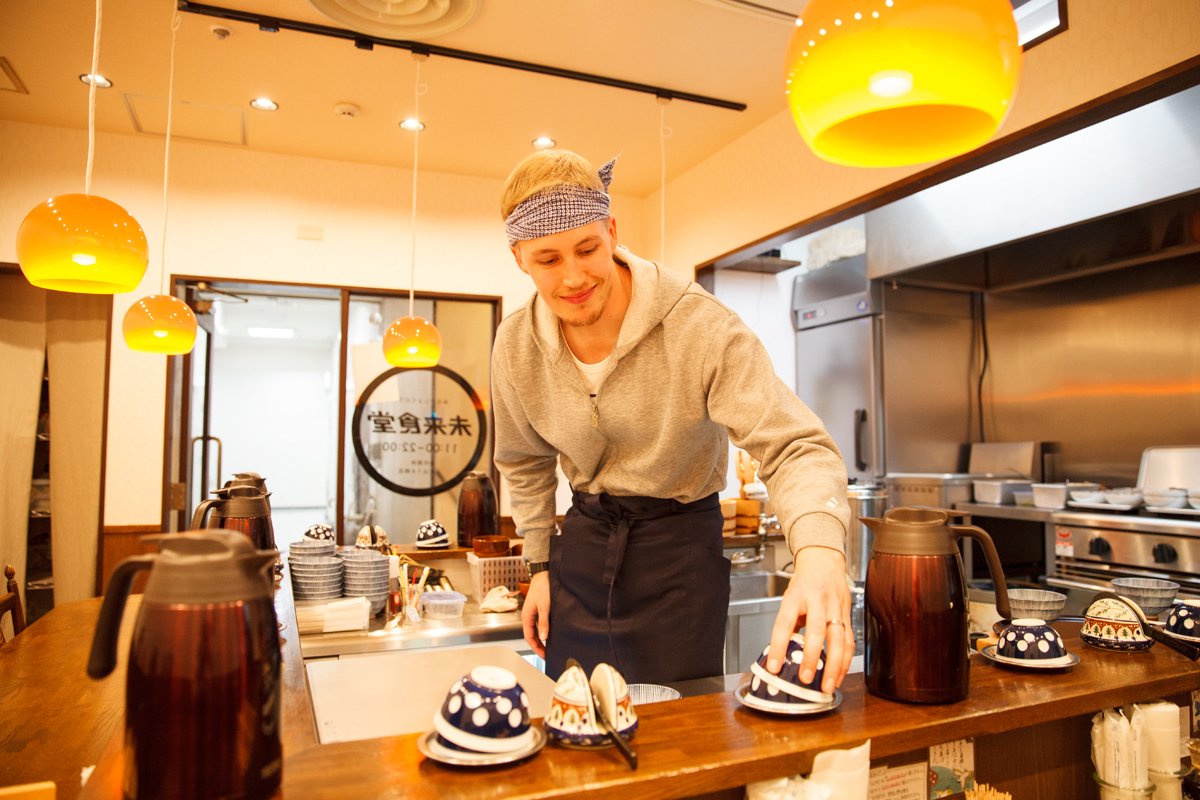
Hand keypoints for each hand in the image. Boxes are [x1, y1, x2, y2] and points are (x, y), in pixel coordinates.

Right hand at [521, 571, 550, 657]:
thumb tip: (543, 637)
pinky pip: (539, 624)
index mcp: (526, 617)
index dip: (536, 648)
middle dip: (538, 645)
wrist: (543, 574)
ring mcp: (532, 613)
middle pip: (532, 635)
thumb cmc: (543, 588)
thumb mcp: (544, 607)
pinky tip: (550, 632)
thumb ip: (543, 622)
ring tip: (550, 645)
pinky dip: (544, 630)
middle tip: (547, 653)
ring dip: (541, 638)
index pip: (529, 637)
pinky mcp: (538, 609)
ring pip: (535, 630)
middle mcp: (528, 616)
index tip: (544, 655)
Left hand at [765, 546, 852, 694]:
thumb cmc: (804, 584)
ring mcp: (835, 608)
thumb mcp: (789, 598)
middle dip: (811, 657)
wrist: (824, 563)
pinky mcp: (848, 616)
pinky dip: (845, 661)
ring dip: (834, 666)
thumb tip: (780, 655)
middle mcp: (817, 601)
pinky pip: (849, 641)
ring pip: (838, 639)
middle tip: (805, 678)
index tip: (774, 667)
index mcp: (796, 596)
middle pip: (816, 631)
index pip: (784, 623)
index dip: (778, 646)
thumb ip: (788, 625)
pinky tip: (839, 675)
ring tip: (826, 686)